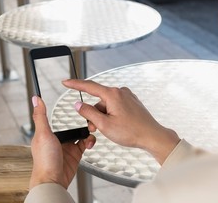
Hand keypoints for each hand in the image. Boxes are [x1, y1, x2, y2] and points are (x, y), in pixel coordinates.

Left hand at [29, 96, 95, 188]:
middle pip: (71, 127)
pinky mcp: (75, 155)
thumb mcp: (42, 134)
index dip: (66, 114)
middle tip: (88, 120)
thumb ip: (40, 116)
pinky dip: (89, 142)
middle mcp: (57, 141)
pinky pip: (84, 145)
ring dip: (86, 132)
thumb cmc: (44, 160)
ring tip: (90, 130)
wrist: (52, 181)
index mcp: (46, 134)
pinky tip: (89, 141)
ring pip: (79, 135)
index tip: (75, 108)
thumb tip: (36, 99)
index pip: (57, 120)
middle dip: (81, 123)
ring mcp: (66, 148)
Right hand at [63, 79, 179, 163]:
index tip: (65, 82)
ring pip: (106, 105)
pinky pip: (115, 106)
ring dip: (103, 116)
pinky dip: (111, 115)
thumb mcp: (104, 125)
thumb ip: (88, 113)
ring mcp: (127, 96)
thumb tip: (78, 105)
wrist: (152, 136)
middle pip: (98, 100)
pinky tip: (117, 126)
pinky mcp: (131, 102)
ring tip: (110, 130)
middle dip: (93, 114)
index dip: (75, 84)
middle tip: (95, 128)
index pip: (89, 86)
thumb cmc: (131, 132)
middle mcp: (120, 92)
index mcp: (113, 94)